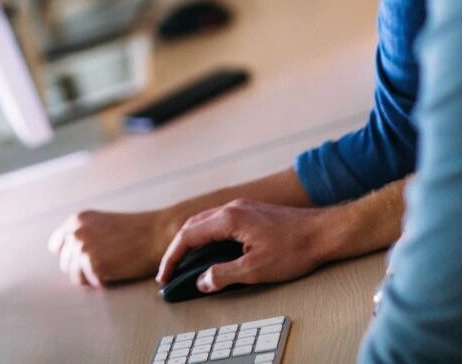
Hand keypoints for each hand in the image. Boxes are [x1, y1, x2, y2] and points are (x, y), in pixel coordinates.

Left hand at [48, 207, 181, 286]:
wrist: (155, 234)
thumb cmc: (133, 231)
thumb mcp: (101, 224)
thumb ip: (83, 233)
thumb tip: (66, 253)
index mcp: (77, 220)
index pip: (56, 245)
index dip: (68, 254)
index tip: (80, 259)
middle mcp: (75, 232)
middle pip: (65, 262)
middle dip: (80, 267)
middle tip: (102, 264)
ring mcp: (83, 249)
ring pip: (74, 276)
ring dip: (89, 276)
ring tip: (109, 268)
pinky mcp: (93, 265)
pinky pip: (88, 284)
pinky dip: (100, 282)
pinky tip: (114, 272)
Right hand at [156, 199, 327, 293]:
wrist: (323, 232)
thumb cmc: (294, 249)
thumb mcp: (256, 269)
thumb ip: (224, 275)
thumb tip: (202, 281)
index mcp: (228, 219)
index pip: (188, 235)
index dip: (173, 257)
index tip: (164, 275)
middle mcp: (231, 208)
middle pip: (193, 225)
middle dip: (178, 249)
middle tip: (169, 271)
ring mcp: (241, 208)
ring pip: (205, 222)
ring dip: (191, 241)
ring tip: (185, 262)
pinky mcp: (250, 212)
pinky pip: (218, 222)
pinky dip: (206, 236)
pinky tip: (210, 249)